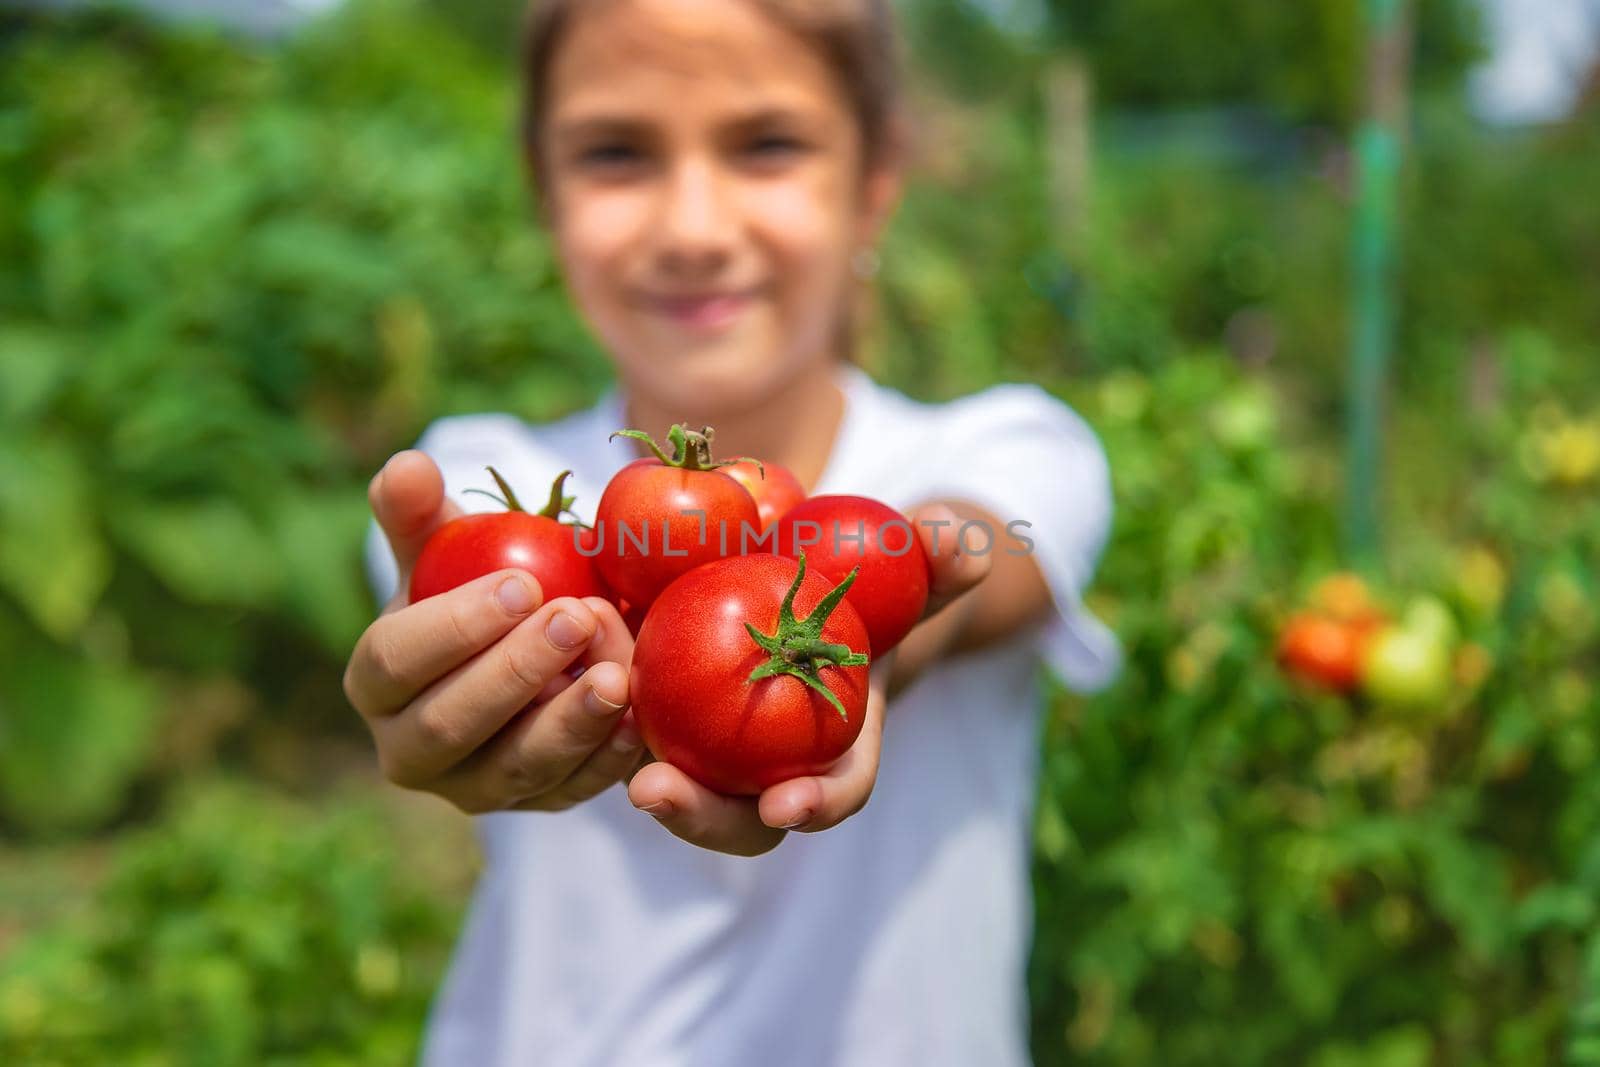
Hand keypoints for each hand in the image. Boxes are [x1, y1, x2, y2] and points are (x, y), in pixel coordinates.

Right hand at [343, 450, 644, 812]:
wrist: (527, 644)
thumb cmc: (474, 586)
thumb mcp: (445, 547)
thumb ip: (418, 511)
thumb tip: (407, 467)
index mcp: (374, 683)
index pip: (396, 661)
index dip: (454, 626)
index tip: (521, 585)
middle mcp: (411, 752)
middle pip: (450, 726)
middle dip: (515, 673)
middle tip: (575, 619)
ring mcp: (476, 788)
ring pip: (516, 770)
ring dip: (569, 724)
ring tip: (618, 676)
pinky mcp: (538, 804)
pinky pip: (572, 791)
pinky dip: (606, 759)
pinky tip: (640, 718)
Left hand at [624, 502, 991, 856]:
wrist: (802, 582)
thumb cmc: (864, 584)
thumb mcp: (903, 565)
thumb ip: (936, 557)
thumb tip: (962, 543)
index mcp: (841, 745)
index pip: (836, 791)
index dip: (816, 806)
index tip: (785, 810)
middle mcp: (775, 766)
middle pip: (742, 818)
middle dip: (702, 820)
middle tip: (656, 792)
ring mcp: (716, 752)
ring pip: (681, 789)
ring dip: (644, 784)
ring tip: (602, 755)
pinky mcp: (664, 721)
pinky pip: (631, 731)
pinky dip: (604, 717)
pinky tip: (571, 682)